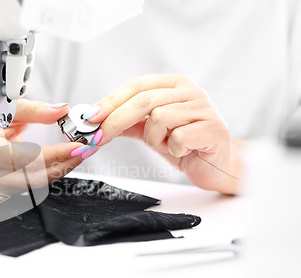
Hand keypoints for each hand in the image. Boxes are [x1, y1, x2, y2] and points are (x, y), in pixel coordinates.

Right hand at [0, 99, 84, 192]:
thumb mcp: (6, 109)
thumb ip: (35, 111)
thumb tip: (60, 110)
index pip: (31, 158)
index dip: (58, 153)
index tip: (78, 146)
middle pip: (36, 177)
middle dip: (64, 165)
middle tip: (84, 152)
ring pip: (36, 183)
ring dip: (59, 170)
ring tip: (77, 155)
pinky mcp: (6, 187)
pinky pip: (32, 183)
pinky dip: (49, 172)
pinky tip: (62, 161)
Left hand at [84, 74, 242, 193]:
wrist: (215, 165)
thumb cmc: (184, 145)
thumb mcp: (150, 131)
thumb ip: (127, 122)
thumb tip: (96, 121)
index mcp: (174, 84)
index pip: (136, 85)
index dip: (110, 101)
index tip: (90, 117)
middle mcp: (190, 90)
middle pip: (143, 100)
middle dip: (115, 121)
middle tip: (99, 138)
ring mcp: (204, 107)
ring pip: (160, 118)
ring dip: (154, 139)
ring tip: (166, 145)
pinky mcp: (214, 128)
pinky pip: (178, 137)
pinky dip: (174, 149)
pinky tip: (183, 151)